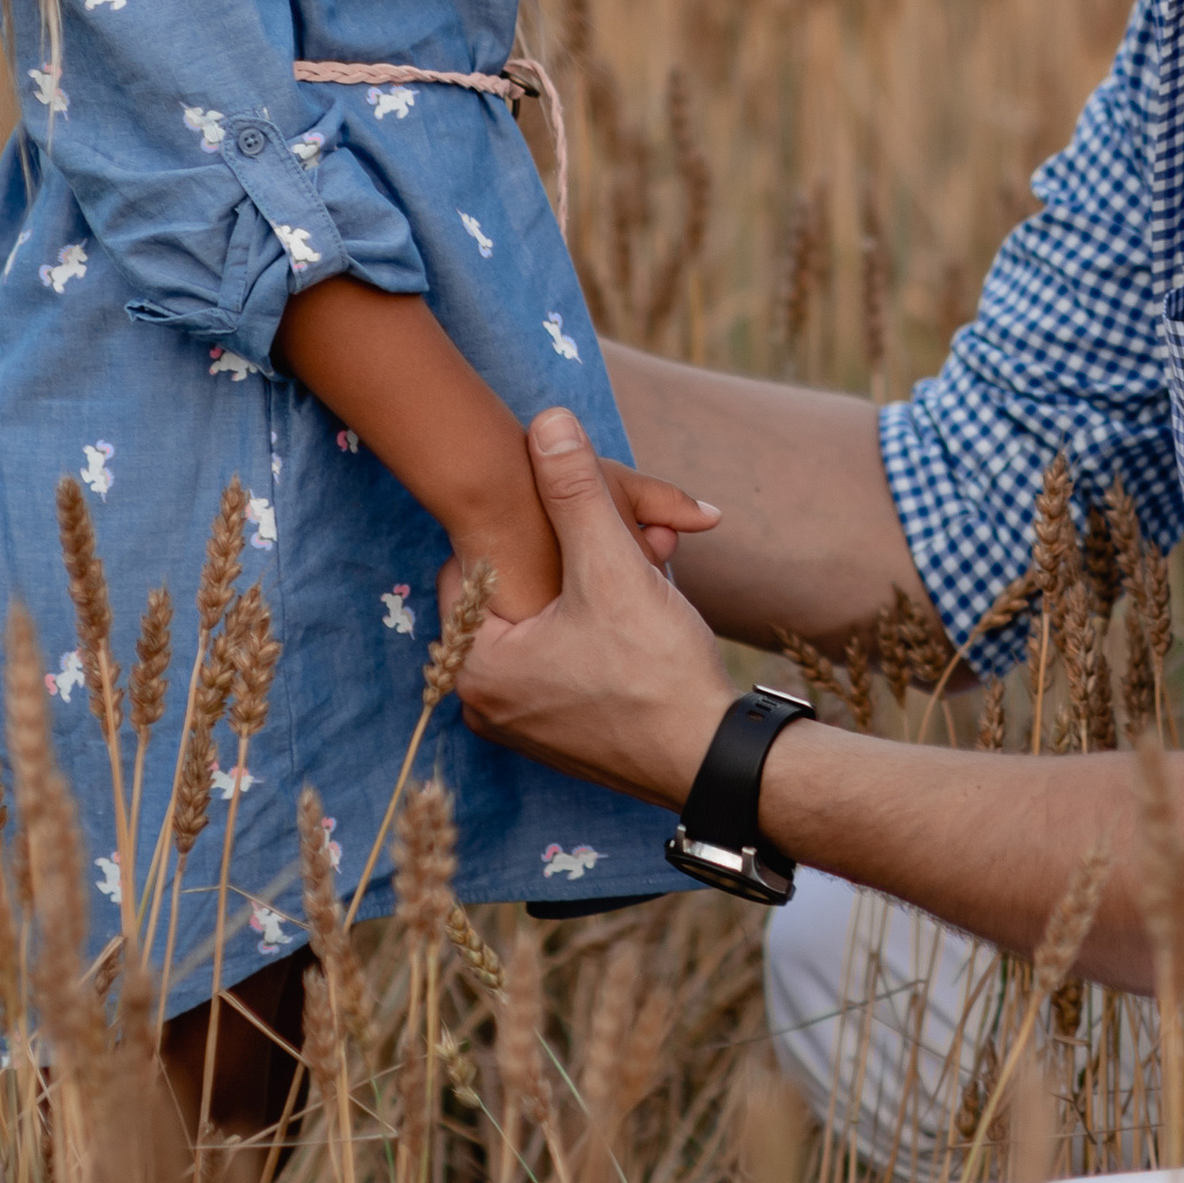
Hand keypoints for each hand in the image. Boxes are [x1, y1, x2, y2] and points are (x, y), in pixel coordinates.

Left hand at [444, 410, 732, 801]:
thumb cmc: (656, 671)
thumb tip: (547, 421)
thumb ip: (576, 491)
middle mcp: (483, 703)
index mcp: (473, 666)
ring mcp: (521, 727)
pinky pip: (561, 663)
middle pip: (512, 597)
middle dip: (565, 562)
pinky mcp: (559, 737)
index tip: (574, 526)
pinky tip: (636, 624)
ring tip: (634, 581)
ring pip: (542, 627)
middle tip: (618, 549)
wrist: (713, 761)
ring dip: (584, 595)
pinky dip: (592, 634)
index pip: (471, 566)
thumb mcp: (613, 568)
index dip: (522, 532)